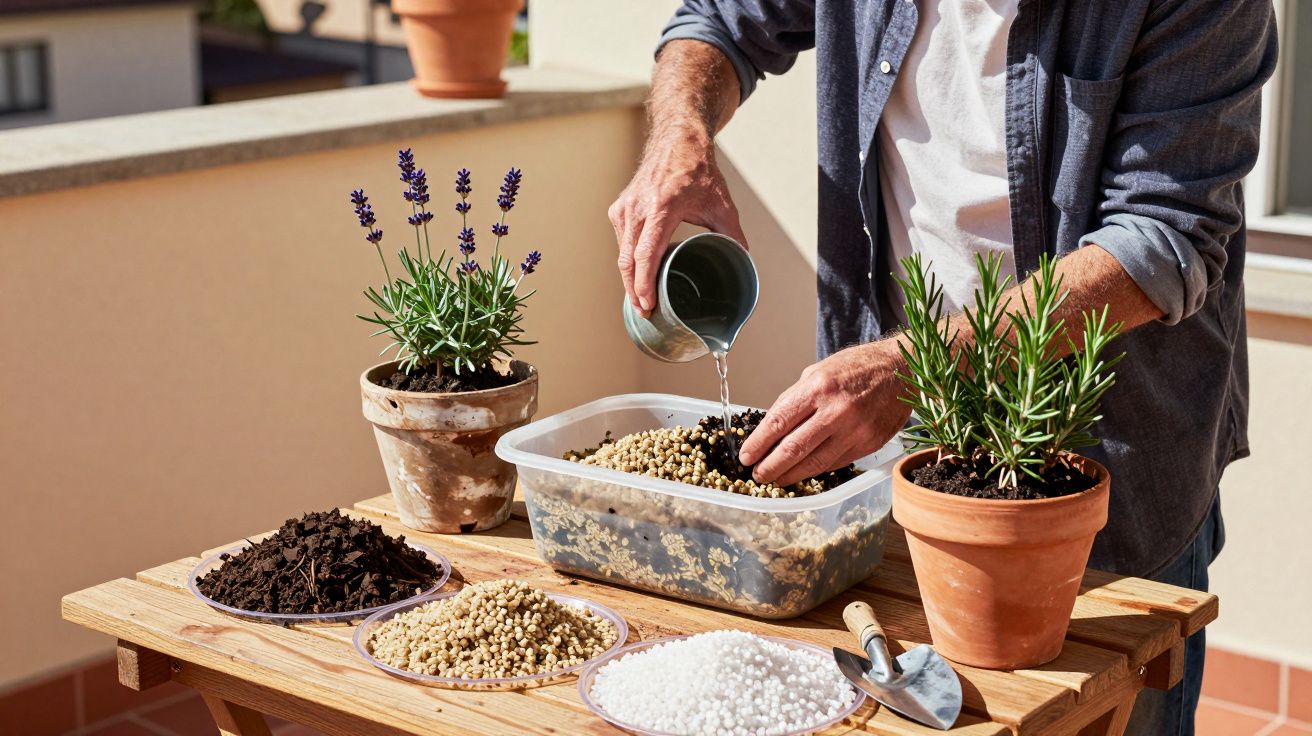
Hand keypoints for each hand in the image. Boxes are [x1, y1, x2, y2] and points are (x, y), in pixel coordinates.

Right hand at [608, 129, 746, 316]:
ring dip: (630, 278)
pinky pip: (621, 242)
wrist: (677, 140)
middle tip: (645, 313)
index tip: (648, 305)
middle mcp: (638, 208)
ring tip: (641, 300)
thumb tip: (745, 261)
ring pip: (622, 253)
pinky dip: (628, 261)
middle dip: (634, 290)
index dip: (644, 283)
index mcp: (662, 208)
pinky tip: (637, 276)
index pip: (646, 254)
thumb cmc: (699, 171)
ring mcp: (625, 208)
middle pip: (628, 260)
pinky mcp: (619, 208)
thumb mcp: (722, 204)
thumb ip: (733, 234)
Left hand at [739, 341, 911, 486]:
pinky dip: (815, 470)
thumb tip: (771, 428)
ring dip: (791, 475)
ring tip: (776, 479)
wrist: (900, 370)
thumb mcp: (817, 372)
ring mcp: (854, 430)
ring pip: (814, 463)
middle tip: (757, 475)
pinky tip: (803, 471)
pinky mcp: (868, 444)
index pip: (778, 422)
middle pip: (793, 449)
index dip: (758, 444)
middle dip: (770, 466)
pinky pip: (835, 463)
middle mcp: (836, 411)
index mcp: (817, 387)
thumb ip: (795, 400)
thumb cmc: (856, 368)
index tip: (745, 457)